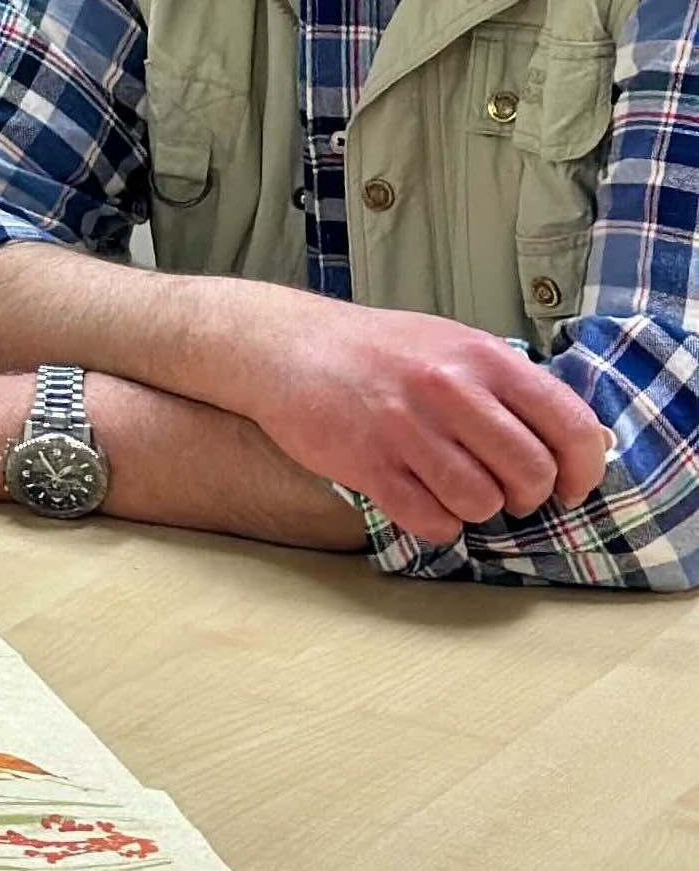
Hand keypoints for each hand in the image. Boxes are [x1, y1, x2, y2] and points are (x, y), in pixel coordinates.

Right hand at [208, 289, 608, 544]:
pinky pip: (431, 520)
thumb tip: (574, 442)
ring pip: (481, 502)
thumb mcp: (454, 345)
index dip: (583, 470)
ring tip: (458, 492)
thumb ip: (510, 386)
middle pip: (529, 473)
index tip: (570, 487)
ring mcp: (405, 427)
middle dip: (528, 498)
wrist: (286, 346)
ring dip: (478, 510)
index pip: (569, 425)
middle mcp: (449, 389)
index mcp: (484, 357)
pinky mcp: (366, 463)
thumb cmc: (378, 351)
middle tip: (508, 494)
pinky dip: (438, 524)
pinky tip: (424, 503)